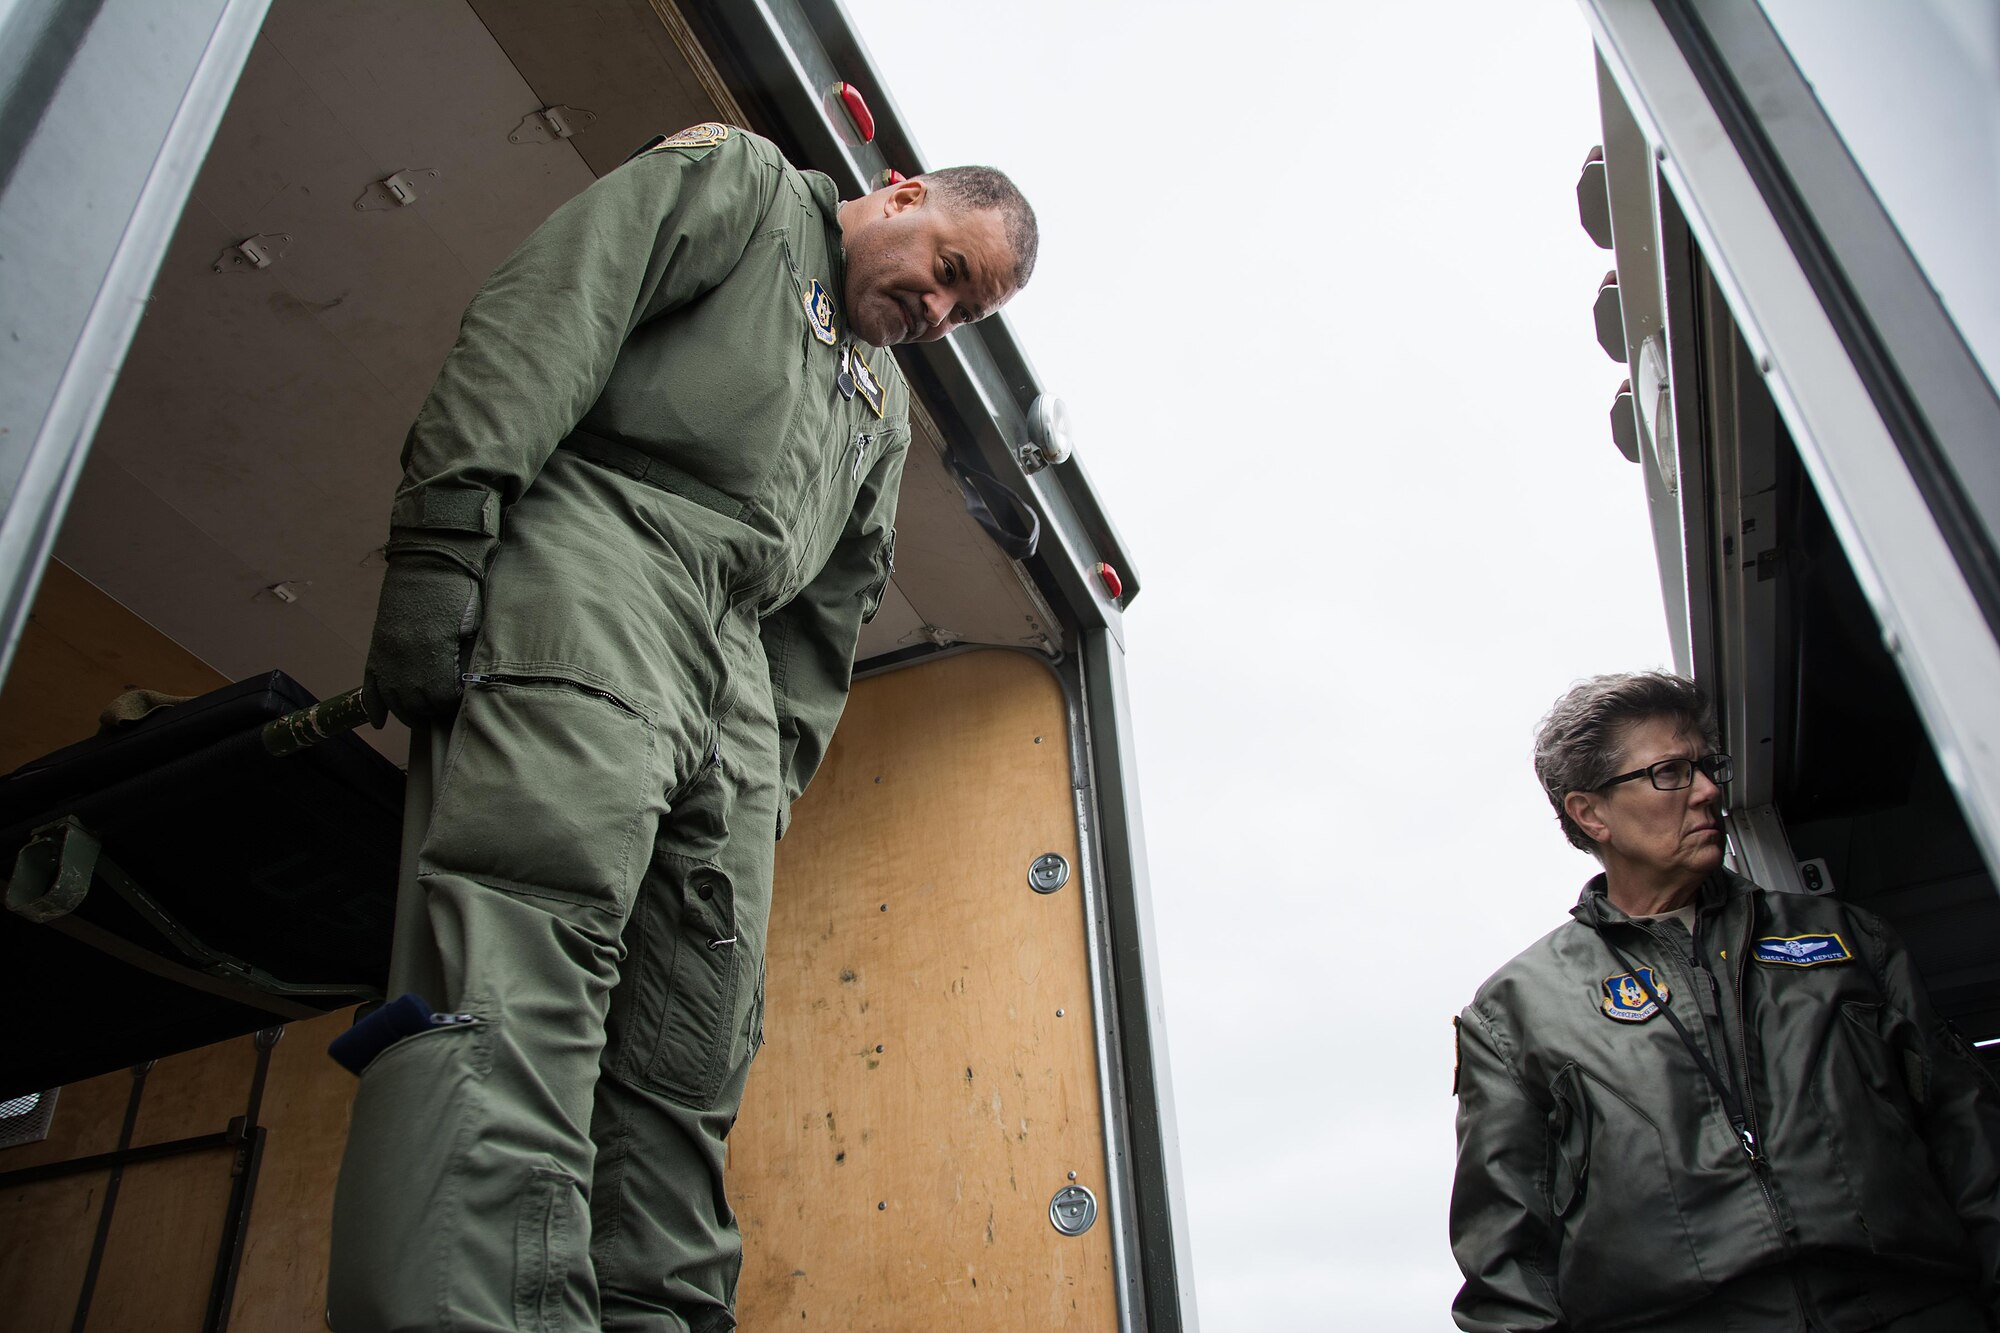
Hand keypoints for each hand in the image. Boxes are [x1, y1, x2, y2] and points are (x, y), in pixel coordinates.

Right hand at [363, 554, 482, 726]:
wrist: (429, 560)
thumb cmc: (459, 590)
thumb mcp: (472, 626)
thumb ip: (465, 658)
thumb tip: (466, 683)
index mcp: (434, 656)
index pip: (444, 700)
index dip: (454, 703)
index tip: (462, 700)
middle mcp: (406, 661)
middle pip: (417, 705)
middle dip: (432, 710)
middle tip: (444, 707)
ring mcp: (388, 655)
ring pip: (393, 700)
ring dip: (407, 712)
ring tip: (420, 717)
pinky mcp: (377, 648)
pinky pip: (370, 686)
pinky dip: (374, 706)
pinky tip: (380, 721)